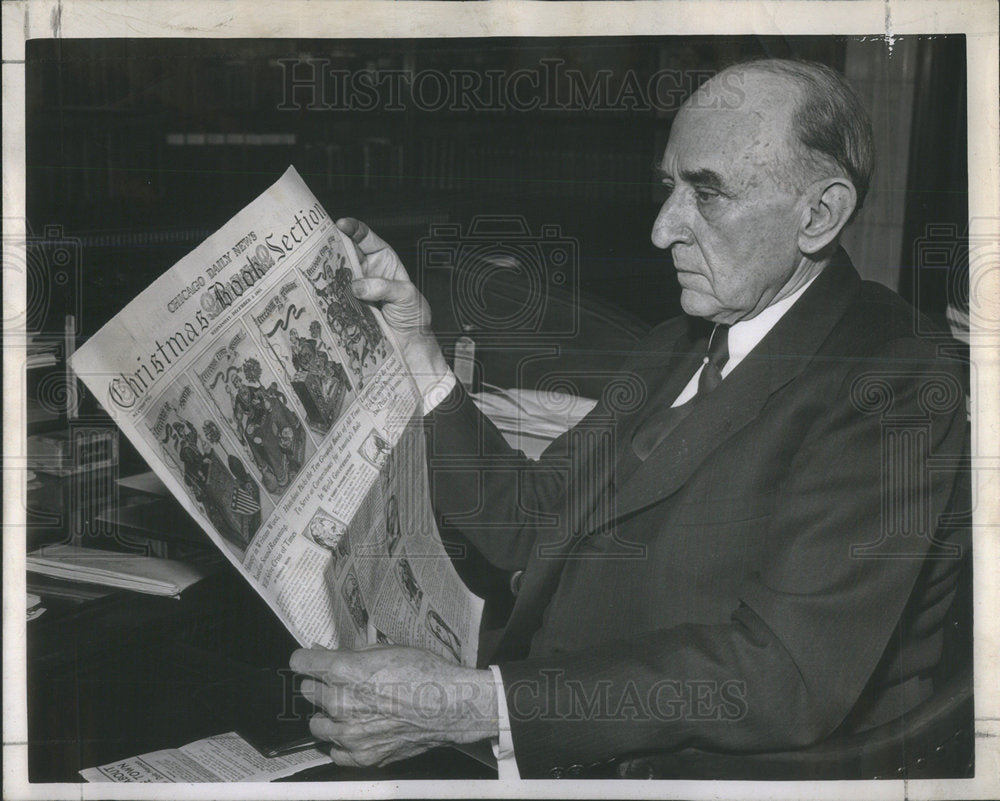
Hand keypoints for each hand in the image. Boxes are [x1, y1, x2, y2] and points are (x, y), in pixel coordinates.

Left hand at [290, 645, 498, 767]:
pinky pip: (335, 751)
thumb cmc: (425, 673)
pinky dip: (342, 742)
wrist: (451, 705)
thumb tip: (325, 651)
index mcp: (345, 671)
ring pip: (316, 724)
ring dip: (327, 715)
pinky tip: (358, 730)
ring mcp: (350, 733)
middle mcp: (342, 703)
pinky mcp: (362, 756)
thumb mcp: (386, 650)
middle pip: (307, 692)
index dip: (306, 659)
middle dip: (320, 684)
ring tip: (350, 708)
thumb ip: (350, 653)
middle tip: (341, 683)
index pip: (300, 663)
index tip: (311, 660)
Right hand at [335, 218, 449, 398]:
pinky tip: (317, 290)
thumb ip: (384, 287)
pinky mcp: (347, 305)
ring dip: (325, 270)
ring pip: (336, 273)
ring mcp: (355, 288)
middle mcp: (366, 270)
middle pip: (345, 252)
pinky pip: (334, 295)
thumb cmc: (413, 315)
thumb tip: (357, 286)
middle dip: (330, 246)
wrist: (409, 344)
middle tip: (317, 244)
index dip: (353, 228)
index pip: (365, 237)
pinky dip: (326, 293)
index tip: (341, 225)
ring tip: (312, 266)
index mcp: (383, 259)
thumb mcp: (406, 296)